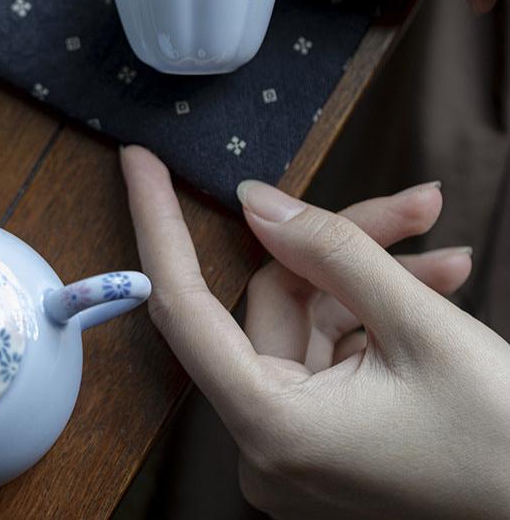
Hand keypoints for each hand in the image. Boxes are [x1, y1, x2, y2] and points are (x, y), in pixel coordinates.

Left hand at [120, 145, 509, 518]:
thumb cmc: (508, 447)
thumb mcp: (424, 329)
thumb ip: (331, 251)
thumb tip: (254, 200)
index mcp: (272, 428)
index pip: (182, 306)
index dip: (158, 224)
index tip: (139, 165)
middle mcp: (268, 445)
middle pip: (276, 302)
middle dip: (340, 245)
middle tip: (410, 208)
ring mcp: (295, 445)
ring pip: (309, 320)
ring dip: (372, 277)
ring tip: (443, 258)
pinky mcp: (323, 438)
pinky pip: (329, 352)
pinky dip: (373, 315)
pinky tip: (432, 286)